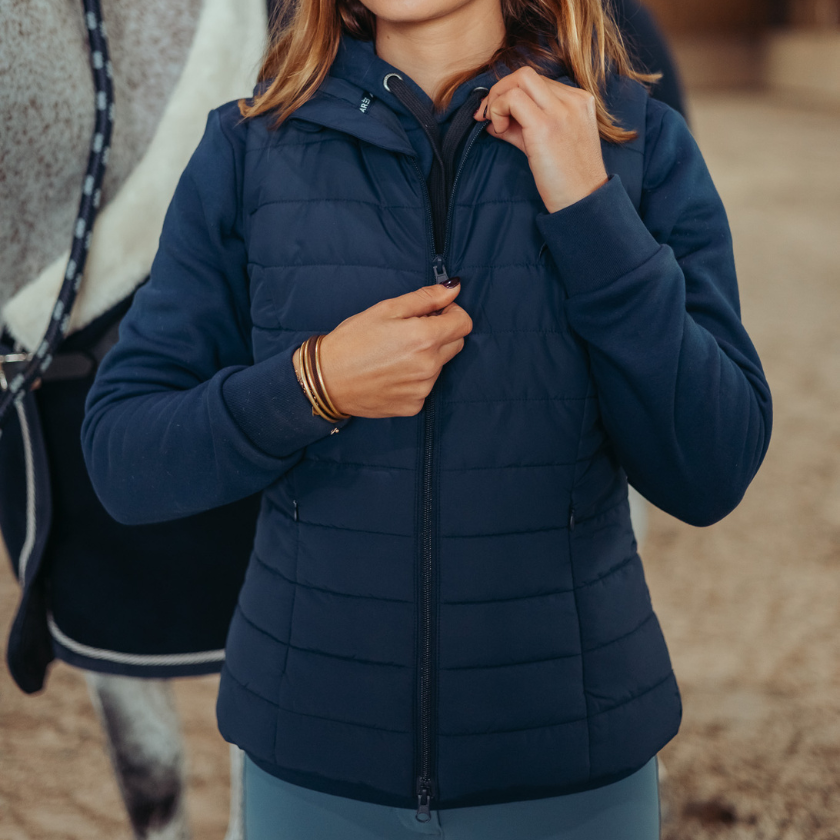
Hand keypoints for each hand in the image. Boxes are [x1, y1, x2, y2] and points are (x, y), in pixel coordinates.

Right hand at [293, 281, 471, 417]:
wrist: (326, 380)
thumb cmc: (352, 340)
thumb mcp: (386, 309)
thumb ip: (425, 298)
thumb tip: (454, 288)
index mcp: (425, 338)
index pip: (464, 323)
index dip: (451, 313)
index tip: (434, 313)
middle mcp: (429, 366)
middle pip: (456, 344)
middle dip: (441, 334)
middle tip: (411, 332)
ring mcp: (423, 389)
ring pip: (440, 366)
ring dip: (427, 357)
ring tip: (394, 355)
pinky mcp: (414, 406)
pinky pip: (425, 387)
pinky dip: (415, 379)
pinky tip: (391, 373)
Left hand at [475, 67, 607, 213]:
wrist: (584, 201)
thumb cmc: (567, 180)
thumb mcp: (548, 145)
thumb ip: (523, 128)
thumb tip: (494, 121)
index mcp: (579, 101)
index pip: (537, 83)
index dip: (512, 95)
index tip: (499, 117)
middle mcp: (573, 100)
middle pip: (526, 74)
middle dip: (500, 90)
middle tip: (488, 115)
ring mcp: (561, 111)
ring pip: (519, 79)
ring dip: (497, 98)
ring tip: (496, 124)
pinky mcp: (545, 126)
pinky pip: (513, 99)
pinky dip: (498, 109)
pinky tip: (499, 130)